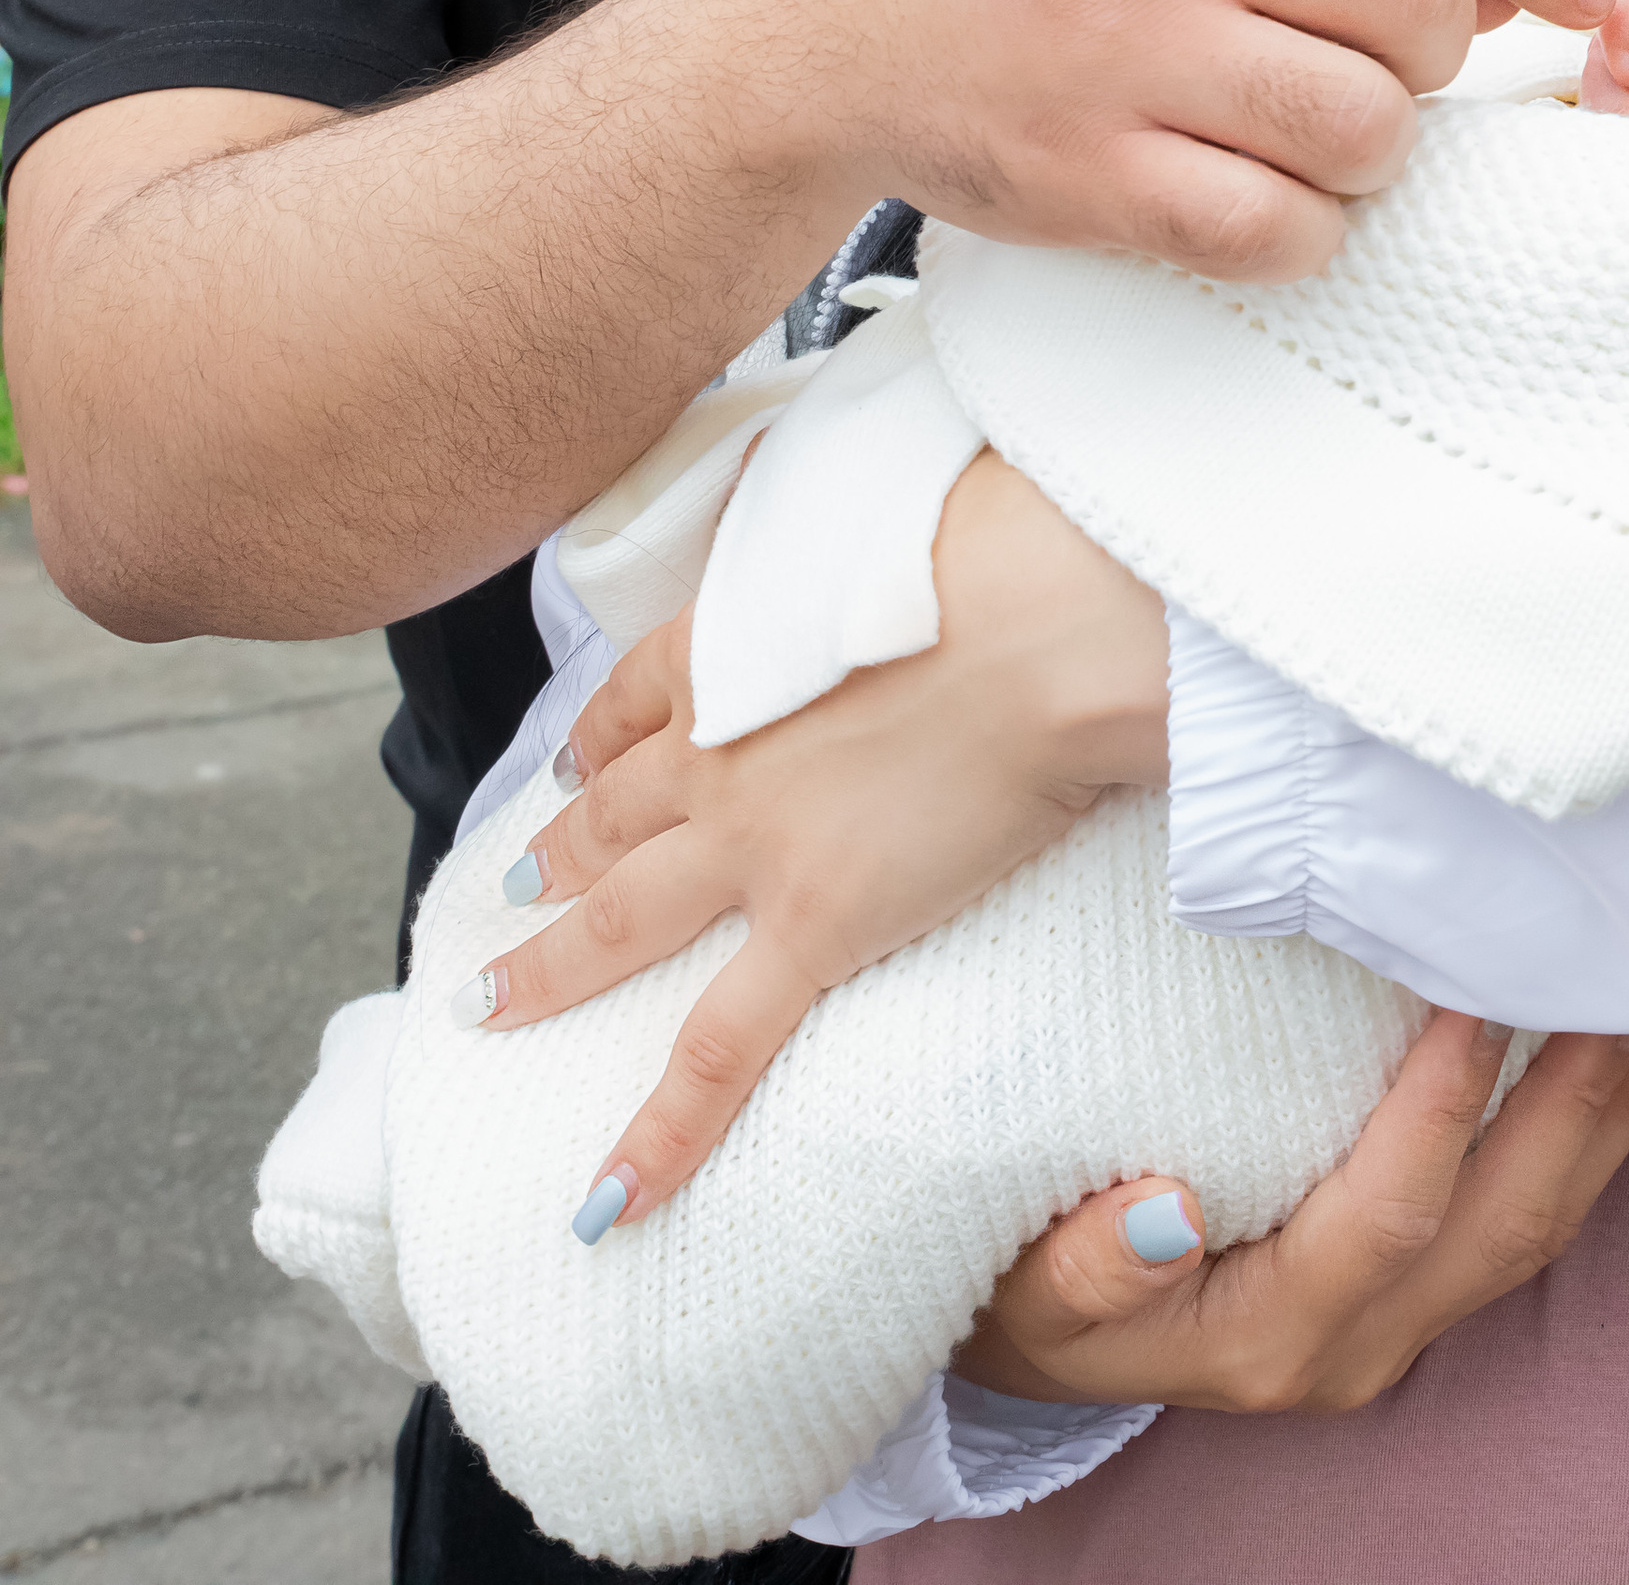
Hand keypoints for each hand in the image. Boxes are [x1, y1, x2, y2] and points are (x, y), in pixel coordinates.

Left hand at [463, 456, 1167, 1228]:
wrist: (1042, 622)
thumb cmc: (997, 554)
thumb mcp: (890, 526)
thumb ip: (861, 552)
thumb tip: (904, 545)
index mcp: (733, 641)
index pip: (634, 696)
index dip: (595, 738)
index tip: (571, 763)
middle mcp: (716, 745)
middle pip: (605, 815)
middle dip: (548, 858)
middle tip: (502, 894)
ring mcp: (752, 845)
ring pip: (618, 922)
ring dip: (546, 971)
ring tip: (489, 1009)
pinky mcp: (814, 925)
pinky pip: (715, 1053)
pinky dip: (657, 1134)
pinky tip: (606, 1199)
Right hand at [810, 0, 1614, 282]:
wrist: (838, 26)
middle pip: (1417, 6)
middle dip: (1433, 57)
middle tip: (1380, 67)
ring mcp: (1127, 49)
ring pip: (1366, 129)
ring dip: (1370, 154)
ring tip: (1308, 136)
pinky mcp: (1094, 175)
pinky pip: (1280, 231)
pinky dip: (1303, 232)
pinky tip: (1257, 197)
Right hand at [951, 1016, 1628, 1410]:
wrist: (1052, 1344)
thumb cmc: (1033, 1292)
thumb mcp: (1027, 1290)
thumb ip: (1086, 1265)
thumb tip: (1164, 1213)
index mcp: (1275, 1338)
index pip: (1386, 1219)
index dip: (1438, 1110)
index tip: (1474, 992)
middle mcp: (1362, 1346)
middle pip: (1505, 1225)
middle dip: (1579, 1104)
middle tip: (1625, 978)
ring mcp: (1405, 1325)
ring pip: (1540, 1224)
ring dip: (1608, 1112)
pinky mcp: (1423, 1291)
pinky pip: (1528, 1213)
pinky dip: (1587, 1129)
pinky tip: (1621, 1047)